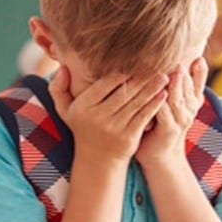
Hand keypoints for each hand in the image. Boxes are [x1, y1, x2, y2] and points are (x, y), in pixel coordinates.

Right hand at [51, 65, 167, 163]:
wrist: (97, 159)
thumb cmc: (83, 127)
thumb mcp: (65, 110)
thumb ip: (58, 87)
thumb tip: (63, 67)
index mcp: (83, 106)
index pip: (105, 83)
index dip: (121, 73)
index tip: (134, 62)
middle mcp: (98, 117)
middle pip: (123, 92)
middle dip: (141, 78)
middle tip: (156, 65)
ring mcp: (114, 128)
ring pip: (136, 103)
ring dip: (152, 88)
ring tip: (164, 77)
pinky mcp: (128, 137)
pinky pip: (144, 116)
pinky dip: (155, 104)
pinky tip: (163, 94)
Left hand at [136, 57, 207, 168]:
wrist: (160, 157)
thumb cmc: (160, 125)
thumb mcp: (170, 104)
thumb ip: (174, 86)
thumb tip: (173, 63)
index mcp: (190, 101)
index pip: (198, 82)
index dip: (200, 71)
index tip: (198, 57)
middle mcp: (188, 109)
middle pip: (188, 87)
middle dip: (185, 74)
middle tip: (182, 60)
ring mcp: (180, 120)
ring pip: (177, 98)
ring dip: (176, 85)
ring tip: (175, 71)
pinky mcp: (169, 129)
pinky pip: (164, 112)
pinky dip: (161, 102)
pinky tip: (158, 92)